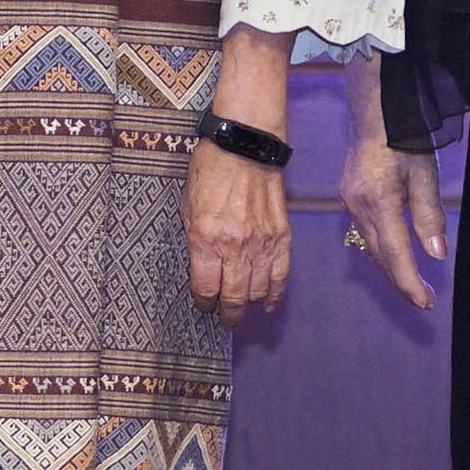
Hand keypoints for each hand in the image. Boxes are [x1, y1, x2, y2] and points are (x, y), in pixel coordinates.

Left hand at [185, 140, 291, 326]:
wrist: (244, 148)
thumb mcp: (187, 205)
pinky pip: (280, 277)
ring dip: (248, 306)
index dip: (204, 303)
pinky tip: (267, 304)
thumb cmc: (209, 171)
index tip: (203, 306)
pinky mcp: (282, 239)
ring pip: (257, 292)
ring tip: (241, 312)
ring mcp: (261, 245)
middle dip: (228, 315)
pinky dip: (274, 294)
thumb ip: (194, 239)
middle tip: (225, 321)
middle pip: (233, 297)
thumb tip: (201, 266)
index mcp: (205, 239)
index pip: (206, 288)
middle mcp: (235, 247)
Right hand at [338, 131, 447, 311]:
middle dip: (401, 280)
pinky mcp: (350, 196)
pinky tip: (394, 256)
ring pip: (370, 245)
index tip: (425, 302)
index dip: (409, 281)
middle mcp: (357, 205)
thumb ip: (429, 215)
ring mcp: (350, 201)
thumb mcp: (424, 174)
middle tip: (425, 302)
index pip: (394, 252)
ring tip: (413, 286)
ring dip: (391, 268)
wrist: (374, 111)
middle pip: (379, 254)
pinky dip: (381, 250)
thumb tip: (436, 254)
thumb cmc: (403, 136)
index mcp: (377, 200)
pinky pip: (365, 232)